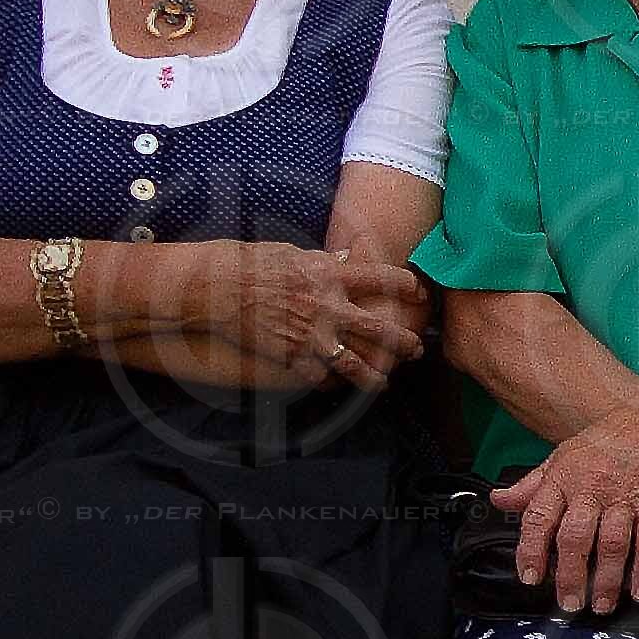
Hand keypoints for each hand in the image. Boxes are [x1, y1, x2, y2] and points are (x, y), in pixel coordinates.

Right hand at [198, 246, 428, 390]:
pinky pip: (321, 376)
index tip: (420, 292)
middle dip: (404, 341)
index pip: (383, 278)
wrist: (218, 289)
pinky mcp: (293, 357)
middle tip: (417, 348)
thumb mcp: (293, 253)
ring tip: (385, 383)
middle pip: (379, 329)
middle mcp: (328, 307)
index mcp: (331, 275)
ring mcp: (312, 336)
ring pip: (356, 364)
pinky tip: (337, 386)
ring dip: (375, 376)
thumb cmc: (252, 264)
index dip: (407, 285)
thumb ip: (324, 260)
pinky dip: (330, 382)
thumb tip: (346, 259)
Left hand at [491, 395, 638, 612]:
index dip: (531, 551)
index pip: (539, 518)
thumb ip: (530, 485)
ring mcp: (625, 497)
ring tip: (600, 604)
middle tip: (567, 602)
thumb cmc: (606, 440)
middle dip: (569, 575)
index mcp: (563, 478)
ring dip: (606, 580)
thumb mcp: (561, 456)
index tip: (530, 578)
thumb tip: (498, 500)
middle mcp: (592, 489)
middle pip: (575, 537)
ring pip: (612, 544)